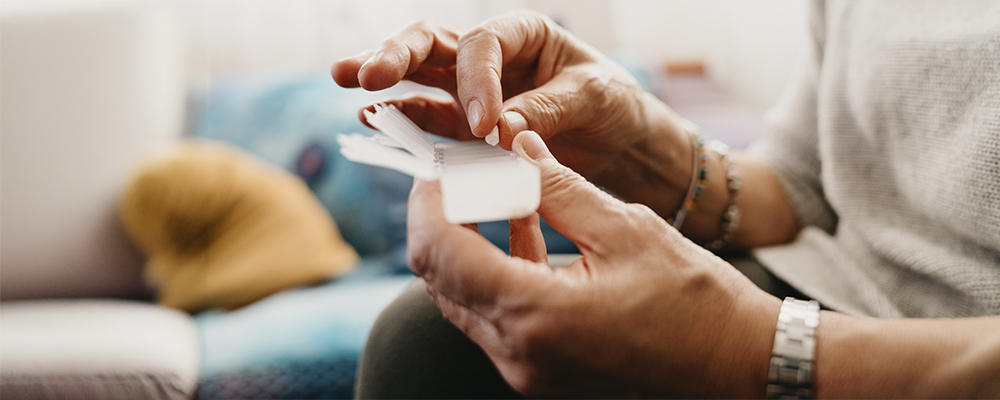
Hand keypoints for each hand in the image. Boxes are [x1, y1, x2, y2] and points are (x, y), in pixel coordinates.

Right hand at [330, 10, 665, 180]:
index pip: (482, 45)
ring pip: (418, 76)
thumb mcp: (594, 98)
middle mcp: (491, 57)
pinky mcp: (466, 128)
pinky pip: (429, 121)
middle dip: (397, 55)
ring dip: (382, 80)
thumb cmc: (613, 106)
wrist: (621, 144)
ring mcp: (471, 91)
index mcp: (523, 34)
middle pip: (432, 44)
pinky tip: (372, 121)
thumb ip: (546, 109)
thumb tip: (499, 131)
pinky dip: (403, 122)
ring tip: (347, 82)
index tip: (485, 126)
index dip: (476, 81)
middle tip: (367, 74)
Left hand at [406, 130, 779, 396]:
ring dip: (468, 242)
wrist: (738, 364)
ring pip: (462, 297)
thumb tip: (517, 146)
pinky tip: (524, 225)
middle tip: (462, 173)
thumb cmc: (695, 302)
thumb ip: (558, 187)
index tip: (439, 166)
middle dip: (442, 218)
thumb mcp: (625, 228)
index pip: (440, 253)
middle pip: (440, 277)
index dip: (428, 201)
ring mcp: (525, 369)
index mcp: (534, 316)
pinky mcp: (539, 370)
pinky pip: (494, 315)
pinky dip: (497, 269)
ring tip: (497, 189)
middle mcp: (517, 353)